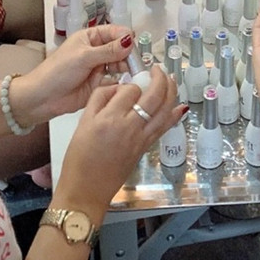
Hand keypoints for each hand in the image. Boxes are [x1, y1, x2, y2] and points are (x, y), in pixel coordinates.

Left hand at [21, 25, 135, 121]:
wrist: (43, 98)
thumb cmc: (55, 72)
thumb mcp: (83, 57)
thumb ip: (108, 50)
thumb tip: (128, 41)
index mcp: (90, 37)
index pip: (114, 32)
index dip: (125, 37)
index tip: (133, 45)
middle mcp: (97, 51)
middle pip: (121, 49)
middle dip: (129, 54)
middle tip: (136, 62)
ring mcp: (99, 68)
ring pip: (121, 65)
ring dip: (127, 68)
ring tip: (132, 73)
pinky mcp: (101, 84)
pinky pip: (117, 81)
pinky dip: (123, 82)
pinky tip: (126, 83)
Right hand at [56, 66, 182, 216]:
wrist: (86, 189)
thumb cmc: (79, 159)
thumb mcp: (82, 123)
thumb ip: (98, 99)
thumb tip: (116, 88)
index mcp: (110, 118)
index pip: (130, 90)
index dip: (130, 84)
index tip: (124, 86)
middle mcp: (129, 126)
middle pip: (154, 96)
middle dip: (160, 78)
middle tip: (157, 69)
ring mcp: (140, 138)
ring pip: (164, 110)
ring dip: (171, 92)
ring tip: (169, 80)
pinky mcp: (145, 148)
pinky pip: (164, 128)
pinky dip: (174, 115)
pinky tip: (180, 106)